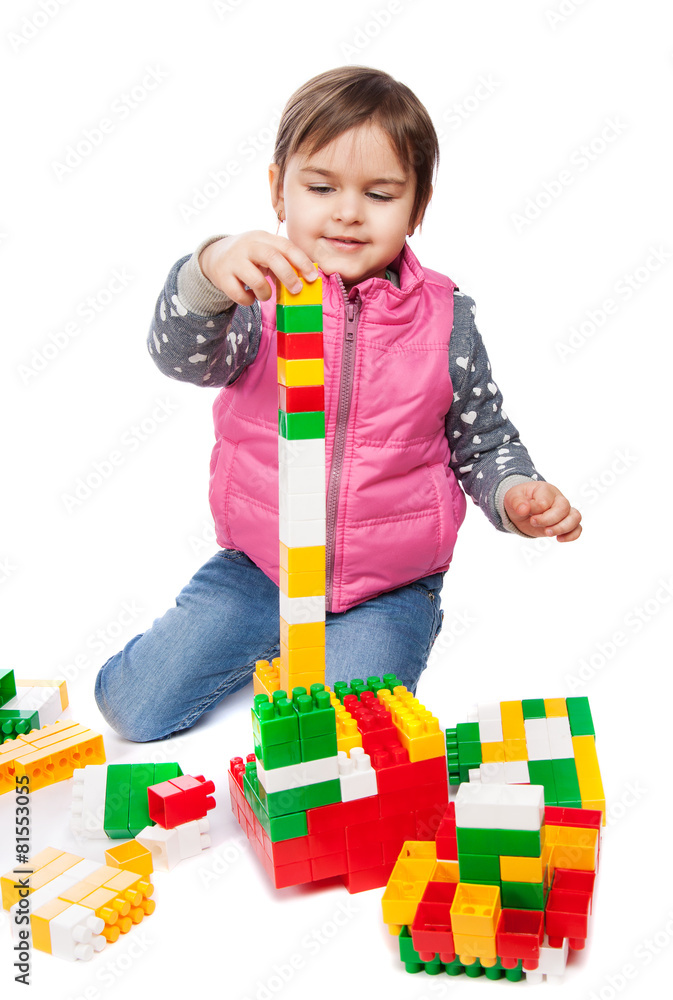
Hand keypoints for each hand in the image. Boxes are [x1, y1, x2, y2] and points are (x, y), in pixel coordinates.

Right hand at [199, 231, 317, 306]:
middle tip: (296, 290)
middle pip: (271, 257)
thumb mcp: (263, 251)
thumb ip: (282, 261)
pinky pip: (239, 294)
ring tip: (265, 295)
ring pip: (255, 280)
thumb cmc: (249, 257)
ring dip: (265, 293)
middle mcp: (247, 246)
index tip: (312, 277)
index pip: (285, 246)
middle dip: (288, 276)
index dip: (301, 261)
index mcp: (262, 237)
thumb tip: (305, 279)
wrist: (214, 256)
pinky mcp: (222, 276)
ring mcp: (233, 260)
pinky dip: (248, 300)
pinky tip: (249, 297)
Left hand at [503, 481, 581, 541]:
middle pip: (564, 508)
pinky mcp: (565, 523)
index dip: (537, 511)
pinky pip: (578, 528)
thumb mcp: (512, 498)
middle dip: (549, 520)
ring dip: (562, 528)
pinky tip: (559, 539)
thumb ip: (517, 502)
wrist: (521, 510)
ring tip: (547, 533)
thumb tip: (523, 509)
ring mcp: (564, 511)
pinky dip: (571, 535)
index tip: (526, 513)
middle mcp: (558, 499)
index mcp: (545, 490)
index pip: (546, 502)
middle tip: (533, 523)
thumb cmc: (519, 501)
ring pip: (575, 517)